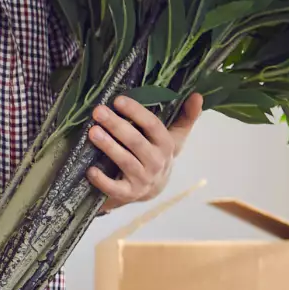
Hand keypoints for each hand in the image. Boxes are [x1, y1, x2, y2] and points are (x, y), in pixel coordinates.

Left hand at [87, 93, 203, 211]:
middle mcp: (156, 162)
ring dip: (109, 146)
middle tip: (98, 111)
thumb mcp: (174, 137)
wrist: (153, 189)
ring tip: (93, 132)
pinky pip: (115, 188)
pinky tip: (90, 170)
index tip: (118, 100)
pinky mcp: (129, 194)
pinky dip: (102, 180)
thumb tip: (198, 95)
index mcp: (167, 145)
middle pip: (136, 141)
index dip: (136, 112)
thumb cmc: (159, 154)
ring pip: (125, 161)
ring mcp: (143, 179)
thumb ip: (186, 117)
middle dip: (116, 125)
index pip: (152, 125)